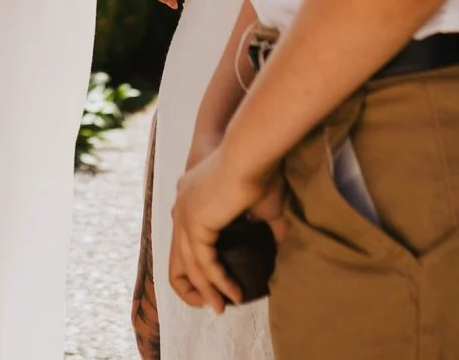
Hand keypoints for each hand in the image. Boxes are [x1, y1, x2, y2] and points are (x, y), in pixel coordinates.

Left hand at [165, 140, 284, 311]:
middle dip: (194, 288)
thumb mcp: (265, 206)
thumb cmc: (260, 170)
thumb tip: (282, 244)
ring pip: (189, 267)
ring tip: (224, 307)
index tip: (216, 287)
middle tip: (214, 305)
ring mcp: (184, 216)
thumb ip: (267, 225)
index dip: (197, 270)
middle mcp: (181, 209)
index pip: (184, 244)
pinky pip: (204, 264)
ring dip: (207, 291)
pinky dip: (219, 282)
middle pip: (177, 260)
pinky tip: (234, 294)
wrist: (253, 151)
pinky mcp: (196, 224)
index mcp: (191, 201)